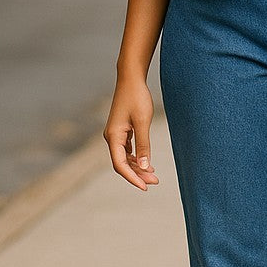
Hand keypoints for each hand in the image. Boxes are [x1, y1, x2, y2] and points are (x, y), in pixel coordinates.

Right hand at [103, 73, 159, 189]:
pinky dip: (136, 157)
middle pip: (122, 163)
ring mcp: (115, 134)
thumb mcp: (142, 122)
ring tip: (153, 175)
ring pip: (124, 157)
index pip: (120, 165)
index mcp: (113, 137)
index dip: (132, 178)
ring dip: (137, 167)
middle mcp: (111, 137)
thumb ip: (143, 145)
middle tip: (155, 182)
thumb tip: (144, 166)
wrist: (131, 79)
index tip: (145, 187)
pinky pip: (126, 150)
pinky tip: (146, 162)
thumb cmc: (137, 98)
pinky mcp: (121, 130)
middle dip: (138, 174)